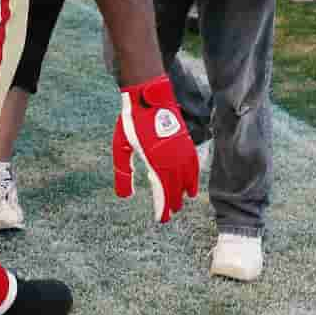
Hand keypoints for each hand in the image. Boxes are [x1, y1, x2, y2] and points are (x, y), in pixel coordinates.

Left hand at [112, 75, 198, 221]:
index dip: (161, 207)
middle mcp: (171, 159)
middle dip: (172, 203)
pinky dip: (193, 180)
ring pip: (186, 180)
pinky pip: (194, 168)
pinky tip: (191, 190)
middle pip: (175, 188)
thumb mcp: (121, 147)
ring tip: (179, 204)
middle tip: (167, 214)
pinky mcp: (187, 144)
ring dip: (182, 194)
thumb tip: (125, 195)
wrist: (149, 96)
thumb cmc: (132, 121)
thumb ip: (124, 172)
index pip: (160, 191)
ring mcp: (181, 151)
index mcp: (154, 161)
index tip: (160, 218)